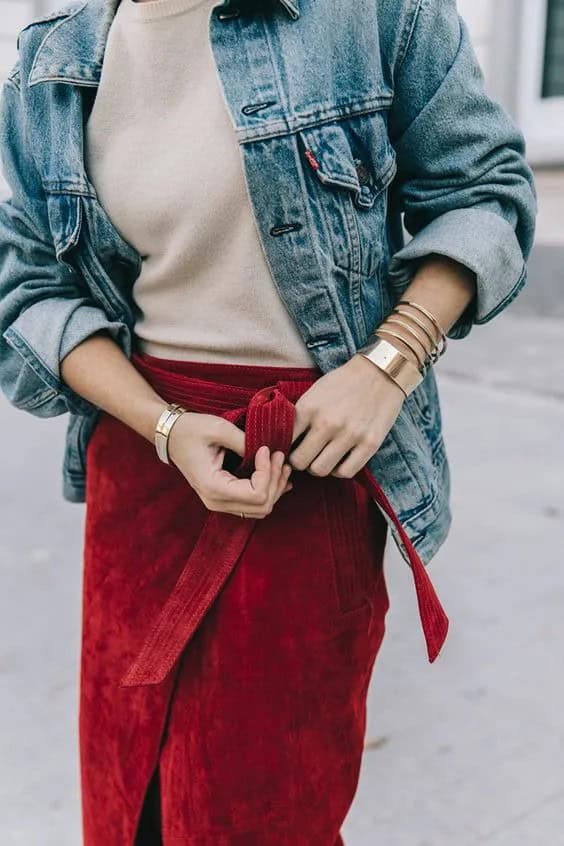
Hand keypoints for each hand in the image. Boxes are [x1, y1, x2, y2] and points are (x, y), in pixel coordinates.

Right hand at [167, 412, 292, 517]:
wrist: (172, 435)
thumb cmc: (191, 430)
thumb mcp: (218, 428)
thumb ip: (244, 442)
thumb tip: (267, 452)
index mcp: (213, 487)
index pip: (256, 494)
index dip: (268, 472)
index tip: (266, 449)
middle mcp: (216, 501)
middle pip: (262, 505)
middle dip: (276, 480)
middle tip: (279, 455)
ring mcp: (220, 503)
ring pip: (261, 508)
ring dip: (275, 486)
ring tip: (281, 463)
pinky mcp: (224, 499)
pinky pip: (253, 504)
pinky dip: (269, 490)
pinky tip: (277, 474)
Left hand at [288, 353, 404, 477]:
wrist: (380, 373)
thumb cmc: (343, 382)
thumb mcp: (314, 391)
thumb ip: (300, 414)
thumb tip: (284, 439)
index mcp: (309, 407)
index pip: (285, 441)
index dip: (285, 447)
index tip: (290, 447)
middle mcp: (327, 423)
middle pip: (300, 461)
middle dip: (299, 461)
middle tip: (305, 456)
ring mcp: (350, 435)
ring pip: (320, 470)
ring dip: (317, 468)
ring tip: (321, 459)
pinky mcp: (369, 444)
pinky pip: (346, 472)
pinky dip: (339, 471)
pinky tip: (339, 461)